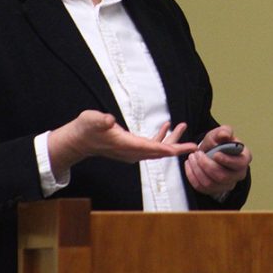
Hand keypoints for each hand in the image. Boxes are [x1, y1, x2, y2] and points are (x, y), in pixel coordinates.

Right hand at [48, 110, 196, 174]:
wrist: (77, 141)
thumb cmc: (84, 129)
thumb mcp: (90, 120)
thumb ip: (100, 120)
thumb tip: (109, 120)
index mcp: (127, 145)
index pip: (154, 149)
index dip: (172, 149)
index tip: (188, 149)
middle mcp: (132, 152)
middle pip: (160, 152)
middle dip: (178, 147)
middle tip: (195, 144)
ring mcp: (131, 151)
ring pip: (156, 149)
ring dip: (170, 140)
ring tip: (182, 126)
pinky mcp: (130, 148)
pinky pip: (150, 145)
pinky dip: (159, 137)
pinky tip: (165, 127)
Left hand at [184, 125, 251, 197]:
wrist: (210, 152)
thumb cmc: (219, 142)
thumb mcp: (221, 133)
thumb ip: (224, 131)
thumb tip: (224, 135)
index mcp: (244, 158)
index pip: (239, 164)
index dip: (227, 160)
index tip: (215, 154)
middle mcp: (238, 174)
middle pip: (223, 176)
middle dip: (207, 165)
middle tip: (197, 154)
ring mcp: (227, 184)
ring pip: (210, 184)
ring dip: (198, 170)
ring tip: (192, 157)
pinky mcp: (214, 190)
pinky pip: (201, 188)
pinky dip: (192, 176)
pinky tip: (189, 165)